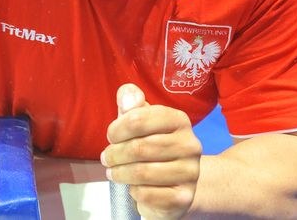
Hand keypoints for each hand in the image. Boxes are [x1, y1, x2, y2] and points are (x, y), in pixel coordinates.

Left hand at [101, 84, 201, 219]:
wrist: (174, 184)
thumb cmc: (151, 146)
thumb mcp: (140, 120)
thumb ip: (131, 102)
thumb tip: (127, 98)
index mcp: (179, 120)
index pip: (139, 119)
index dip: (117, 129)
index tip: (110, 136)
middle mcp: (190, 144)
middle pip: (139, 147)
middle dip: (115, 154)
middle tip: (106, 158)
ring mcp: (190, 172)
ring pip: (142, 173)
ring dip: (120, 173)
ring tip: (113, 172)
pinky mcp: (185, 197)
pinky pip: (148, 194)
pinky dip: (134, 191)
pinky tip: (133, 187)